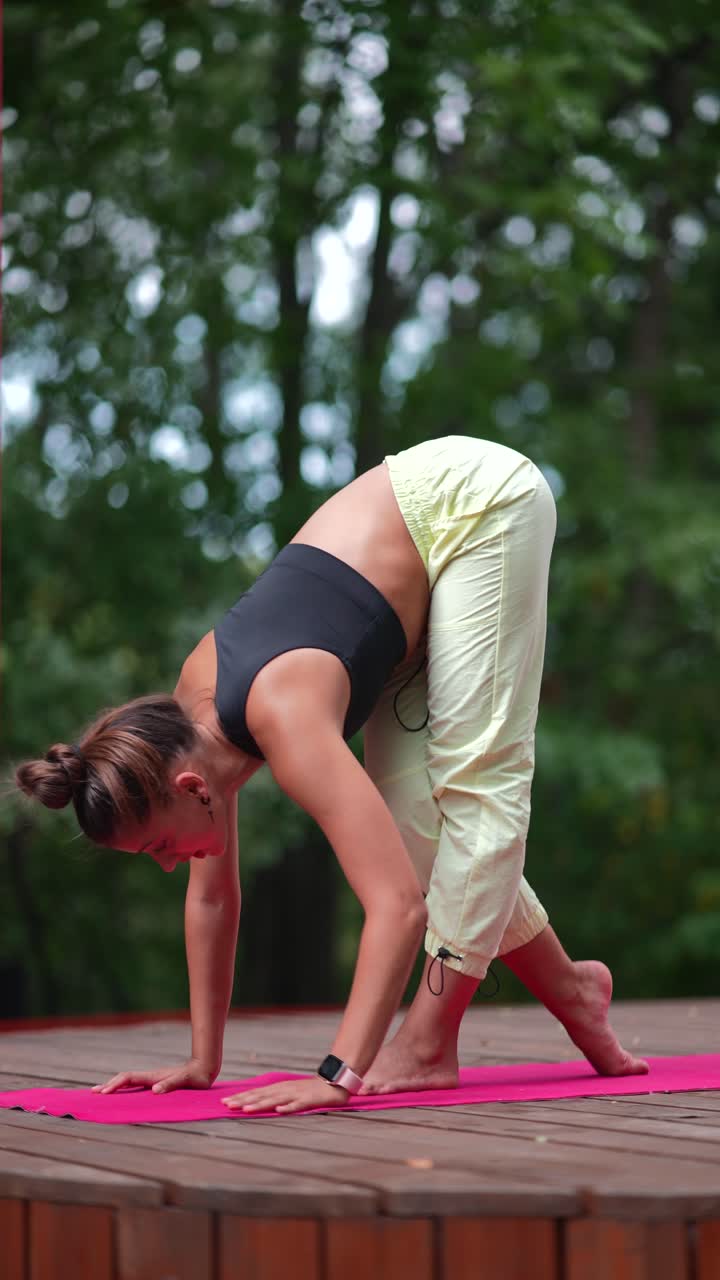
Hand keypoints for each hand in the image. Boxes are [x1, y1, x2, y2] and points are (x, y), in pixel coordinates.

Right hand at [91, 1056, 216, 1094]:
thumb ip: (171, 1084)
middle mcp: (150, 1077)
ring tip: (101, 1092)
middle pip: (124, 1079)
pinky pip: (136, 1086)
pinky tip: (122, 1094)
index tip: (104, 1093)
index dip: (115, 1084)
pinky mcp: (157, 1083)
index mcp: (153, 1076)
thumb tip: (155, 1090)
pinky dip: (124, 1088)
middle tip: (93, 1093)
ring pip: (129, 1082)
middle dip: (109, 1085)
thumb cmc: (196, 1077)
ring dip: (114, 1086)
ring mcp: (153, 1079)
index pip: (129, 1078)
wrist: (204, 1068)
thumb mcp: (185, 1081)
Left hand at [222, 1075, 348, 1113]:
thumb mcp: (289, 1092)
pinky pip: (298, 1104)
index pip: (257, 1092)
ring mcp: (297, 1094)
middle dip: (244, 1100)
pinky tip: (279, 1111)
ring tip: (246, 1109)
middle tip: (227, 1106)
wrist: (334, 1082)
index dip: (241, 1097)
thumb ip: (275, 1097)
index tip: (224, 1102)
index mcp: (279, 1088)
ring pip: (275, 1100)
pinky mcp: (309, 1100)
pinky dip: (288, 1107)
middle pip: (262, 1095)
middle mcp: (285, 1089)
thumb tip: (254, 1102)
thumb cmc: (309, 1090)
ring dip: (260, 1104)